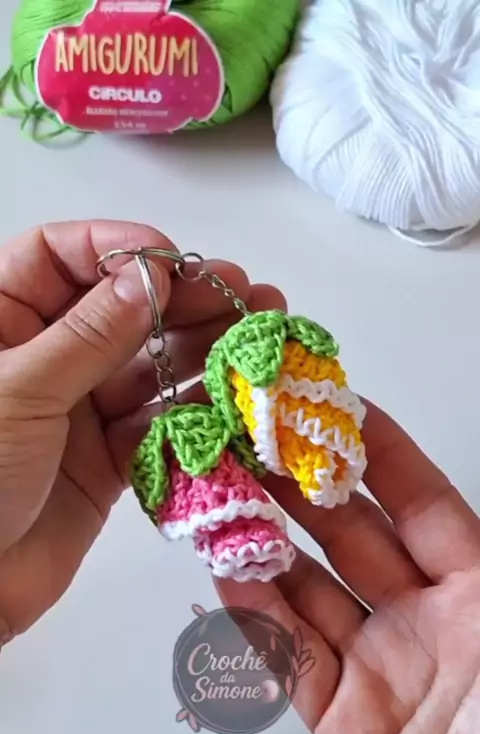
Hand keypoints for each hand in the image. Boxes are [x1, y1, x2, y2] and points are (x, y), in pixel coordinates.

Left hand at [0, 220, 283, 639]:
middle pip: (116, 309)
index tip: (173, 262)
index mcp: (0, 323)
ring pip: (146, 368)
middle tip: (245, 296)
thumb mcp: (21, 391)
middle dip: (180, 299)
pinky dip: (194, 415)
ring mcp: (76, 411)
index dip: (115, 248)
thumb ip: (90, 335)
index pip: (56, 257)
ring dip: (200, 351)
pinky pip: (156, 428)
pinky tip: (234, 400)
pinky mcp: (105, 462)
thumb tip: (151, 275)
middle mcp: (42, 359)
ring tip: (257, 337)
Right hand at [218, 402, 479, 733]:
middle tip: (259, 444)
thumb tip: (434, 499)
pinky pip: (292, 659)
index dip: (380, 453)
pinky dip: (257, 617)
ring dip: (267, 543)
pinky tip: (229, 573)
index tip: (338, 408)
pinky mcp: (343, 723)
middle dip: (304, 488)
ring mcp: (380, 668)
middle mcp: (425, 619)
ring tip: (226, 496)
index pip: (422, 501)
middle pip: (352, 536)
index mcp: (479, 589)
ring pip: (310, 590)